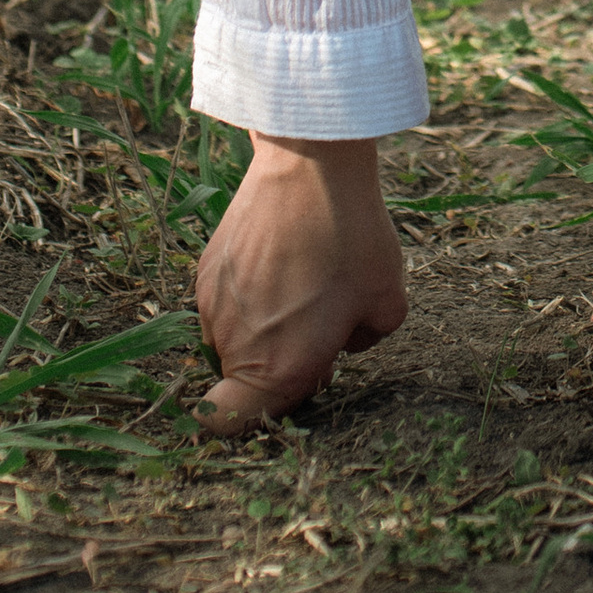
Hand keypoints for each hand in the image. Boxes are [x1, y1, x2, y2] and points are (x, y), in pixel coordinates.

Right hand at [192, 134, 407, 431]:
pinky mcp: (205, 267)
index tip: (292, 386)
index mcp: (276, 369)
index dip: (259, 415)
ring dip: (259, 327)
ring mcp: (211, 304)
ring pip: (230, 338)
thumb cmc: (352, 238)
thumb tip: (343, 343)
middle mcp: (233, 345)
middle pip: (240, 380)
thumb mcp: (388, 301)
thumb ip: (365, 342)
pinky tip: (280, 255)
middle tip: (315, 322)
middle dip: (273, 365)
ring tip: (299, 280)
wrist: (310, 166)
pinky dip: (246, 292)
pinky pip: (222, 301)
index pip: (229, 425)